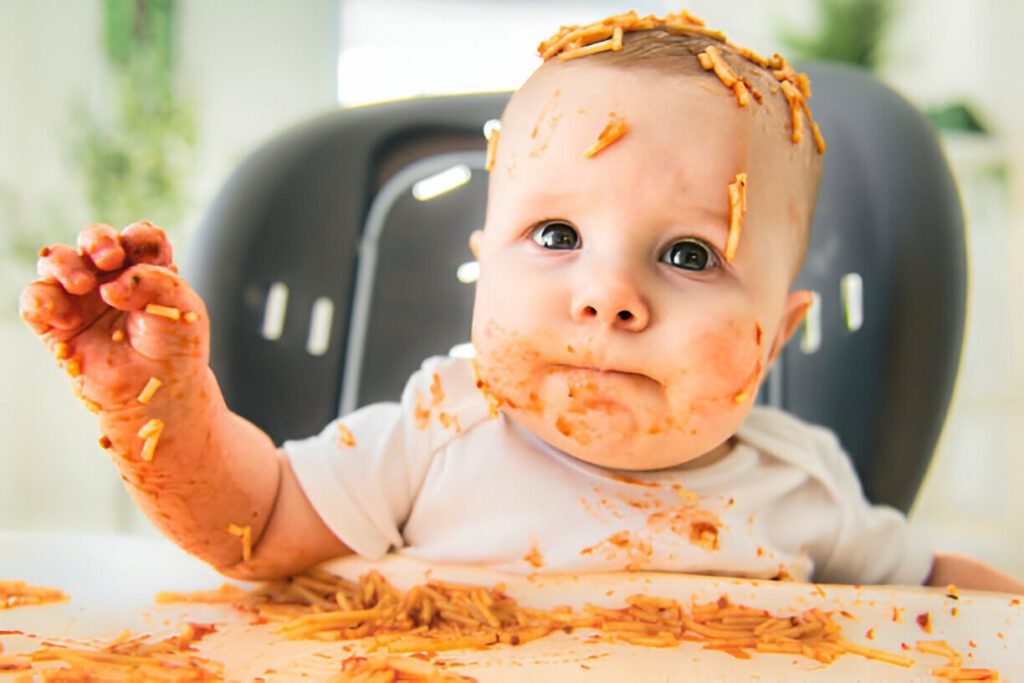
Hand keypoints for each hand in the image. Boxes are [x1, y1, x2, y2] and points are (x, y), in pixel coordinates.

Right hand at [19, 222, 208, 415]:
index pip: (138, 237)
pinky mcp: (56, 325)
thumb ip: (155, 282)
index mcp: (146, 269)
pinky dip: (39, 300)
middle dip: (97, 239)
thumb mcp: (182, 307)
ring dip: (65, 264)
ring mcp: (80, 299)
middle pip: (93, 239)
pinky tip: (61, 313)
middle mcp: (110, 278)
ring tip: (82, 285)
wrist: (159, 392)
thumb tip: (108, 288)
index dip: (140, 238)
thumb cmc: (175, 347)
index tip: (148, 255)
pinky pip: (34, 302)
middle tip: (109, 258)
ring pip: (56, 261)